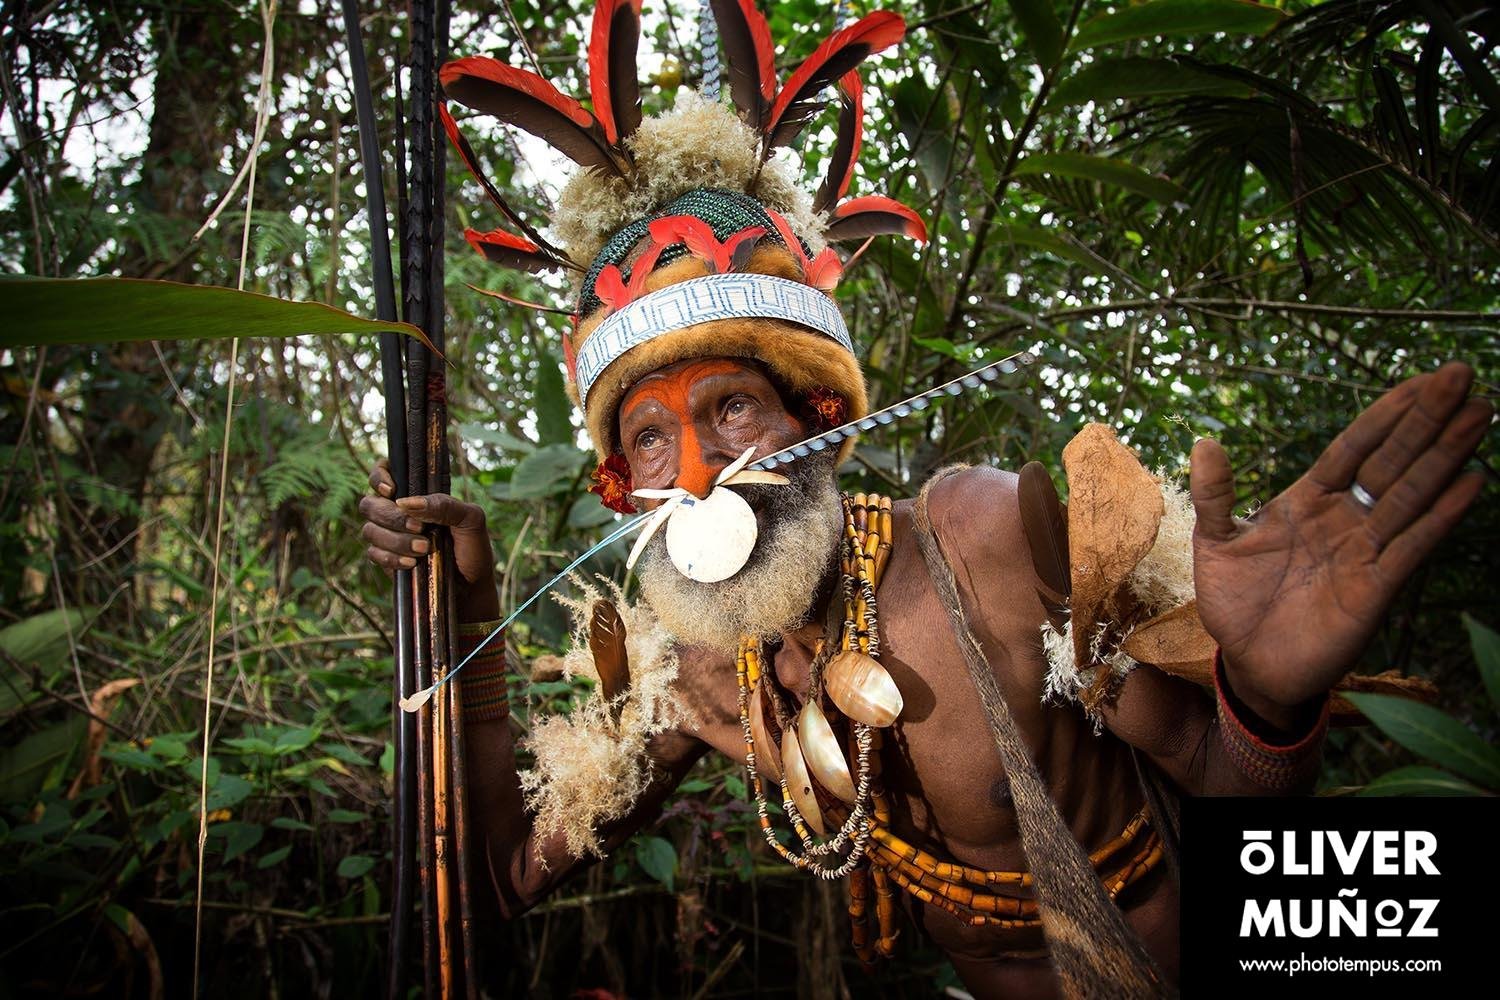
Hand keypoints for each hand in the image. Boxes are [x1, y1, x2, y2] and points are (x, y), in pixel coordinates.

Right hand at [359, 458, 500, 622]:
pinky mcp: (385, 559)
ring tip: (424, 549)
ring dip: (396, 540)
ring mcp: (388, 535)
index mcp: (416, 494)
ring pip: (369, 529)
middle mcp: (397, 511)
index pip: (384, 471)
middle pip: (369, 503)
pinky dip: (390, 558)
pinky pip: (372, 553)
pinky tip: (411, 564)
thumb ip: (445, 505)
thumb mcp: (471, 521)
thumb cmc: (473, 548)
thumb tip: (406, 502)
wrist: (471, 588)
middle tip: (420, 529)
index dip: (379, 476)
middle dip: (392, 516)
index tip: (392, 490)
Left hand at [1189, 362, 1490, 729]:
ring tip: (1480, 414)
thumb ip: (1216, 495)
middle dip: (1425, 418)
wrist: (1249, 664)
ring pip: (1411, 493)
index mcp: (1307, 501)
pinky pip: (1414, 545)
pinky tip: (1471, 481)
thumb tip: (1204, 441)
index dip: (1385, 413)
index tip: (1421, 379)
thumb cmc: (1235, 602)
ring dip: (1445, 455)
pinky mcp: (1377, 587)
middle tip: (1461, 373)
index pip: (1353, 447)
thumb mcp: (1214, 543)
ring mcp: (1365, 550)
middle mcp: (1344, 519)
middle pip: (1391, 459)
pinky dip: (1441, 514)